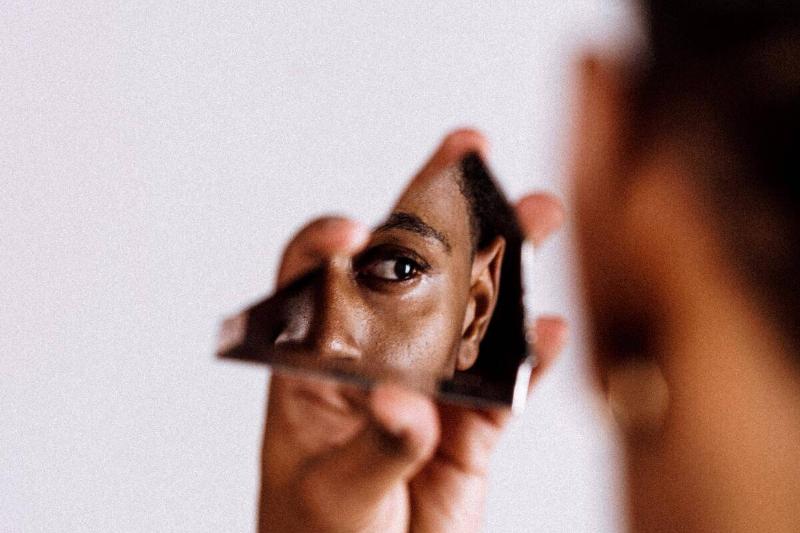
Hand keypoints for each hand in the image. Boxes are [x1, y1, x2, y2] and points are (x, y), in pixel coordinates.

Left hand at [258, 130, 566, 532]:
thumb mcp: (330, 493)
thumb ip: (374, 446)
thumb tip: (406, 401)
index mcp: (317, 365)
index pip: (314, 282)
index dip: (328, 243)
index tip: (350, 232)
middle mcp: (375, 359)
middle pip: (407, 268)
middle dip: (437, 209)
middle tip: (468, 152)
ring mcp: (429, 385)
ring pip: (470, 311)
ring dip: (504, 265)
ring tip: (536, 215)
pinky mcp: (472, 424)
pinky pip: (506, 380)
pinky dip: (531, 356)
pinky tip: (552, 330)